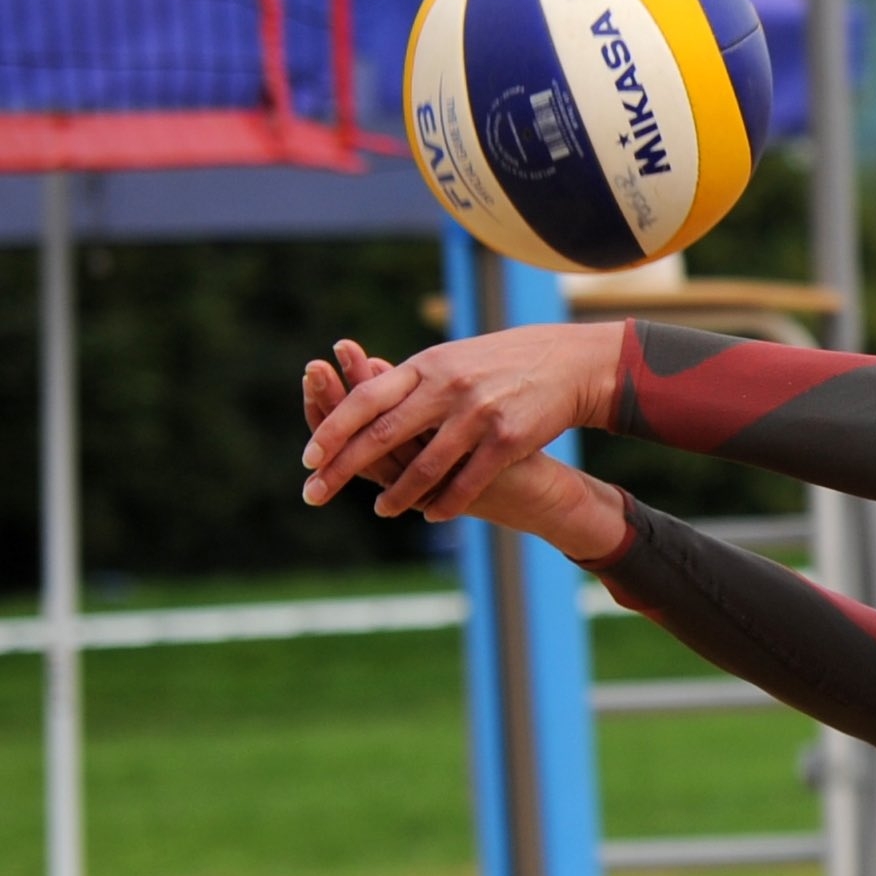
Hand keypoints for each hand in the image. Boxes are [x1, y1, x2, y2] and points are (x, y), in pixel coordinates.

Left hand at [301, 320, 622, 521]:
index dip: (332, 429)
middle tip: (313, 494)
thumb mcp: (450, 362)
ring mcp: (477, 414)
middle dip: (343, 467)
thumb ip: (409, 382)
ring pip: (426, 465)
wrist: (567, 363)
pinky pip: (468, 480)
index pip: (366, 399)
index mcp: (425, 367)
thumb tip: (356, 396)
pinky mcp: (508, 439)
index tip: (308, 458)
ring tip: (381, 510)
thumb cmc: (499, 364)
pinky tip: (430, 513)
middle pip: (383, 434)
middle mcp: (446, 388)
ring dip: (398, 494)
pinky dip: (446, 502)